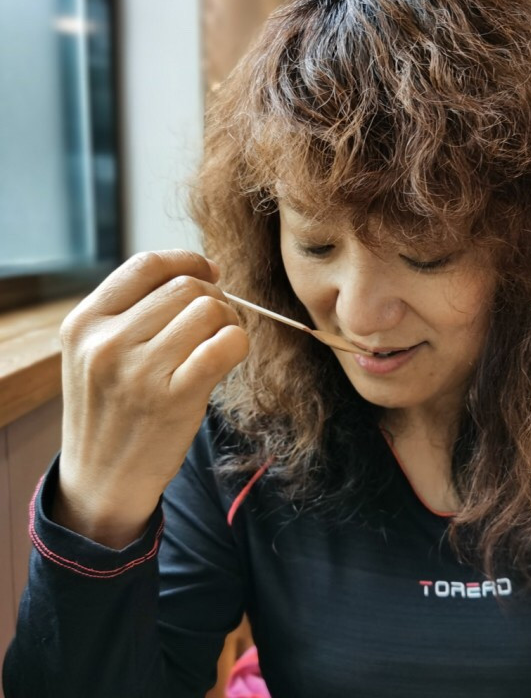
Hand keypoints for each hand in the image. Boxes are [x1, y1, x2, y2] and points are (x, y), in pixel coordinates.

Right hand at [54, 250, 248, 547]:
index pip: (147, 265)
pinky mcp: (174, 398)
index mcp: (85, 323)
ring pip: (209, 309)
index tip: (210, 272)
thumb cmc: (111, 409)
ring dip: (229, 320)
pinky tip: (229, 356)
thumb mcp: (96, 354)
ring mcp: (139, 371)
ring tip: (220, 342)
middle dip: (214, 296)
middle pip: (186, 286)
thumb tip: (201, 272)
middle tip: (217, 322)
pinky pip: (225, 344)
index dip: (188, 261)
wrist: (102, 477)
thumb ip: (132, 312)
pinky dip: (238, 342)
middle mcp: (107, 342)